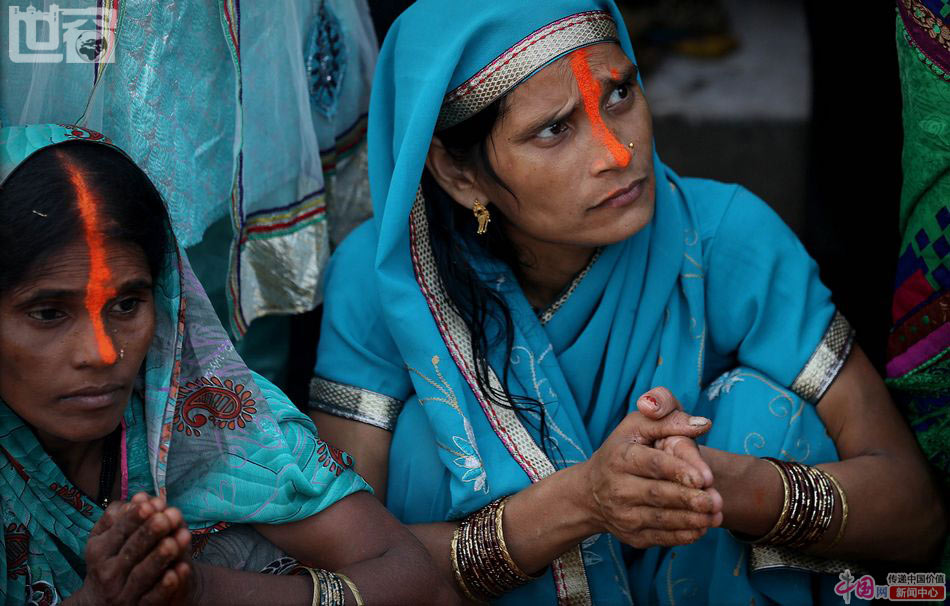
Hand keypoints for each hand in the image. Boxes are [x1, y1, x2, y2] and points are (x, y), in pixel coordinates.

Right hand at [71, 493, 192, 605]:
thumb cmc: (111, 560)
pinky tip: (181, 569)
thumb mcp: (108, 537)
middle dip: (150, 532)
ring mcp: (122, 593)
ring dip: (160, 556)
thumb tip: (140, 497)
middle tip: (169, 516)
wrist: (101, 604)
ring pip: (142, 574)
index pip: (118, 532)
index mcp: (99, 551)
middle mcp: (107, 573)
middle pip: (131, 551)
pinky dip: (166, 585)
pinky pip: (153, 597)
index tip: (152, 504)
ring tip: (178, 539)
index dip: (135, 518)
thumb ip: (123, 516)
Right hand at [579, 388, 722, 547]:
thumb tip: (703, 424)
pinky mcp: (631, 536)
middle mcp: (617, 487)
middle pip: (658, 494)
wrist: (592, 491)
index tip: (705, 477)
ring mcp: (623, 514)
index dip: (679, 470)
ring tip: (716, 514)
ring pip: (662, 519)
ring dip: (693, 519)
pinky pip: (661, 538)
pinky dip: (685, 535)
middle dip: (690, 498)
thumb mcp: (638, 425)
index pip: (651, 463)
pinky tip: (703, 527)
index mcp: (620, 456)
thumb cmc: (624, 449)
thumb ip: (669, 418)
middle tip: (717, 500)